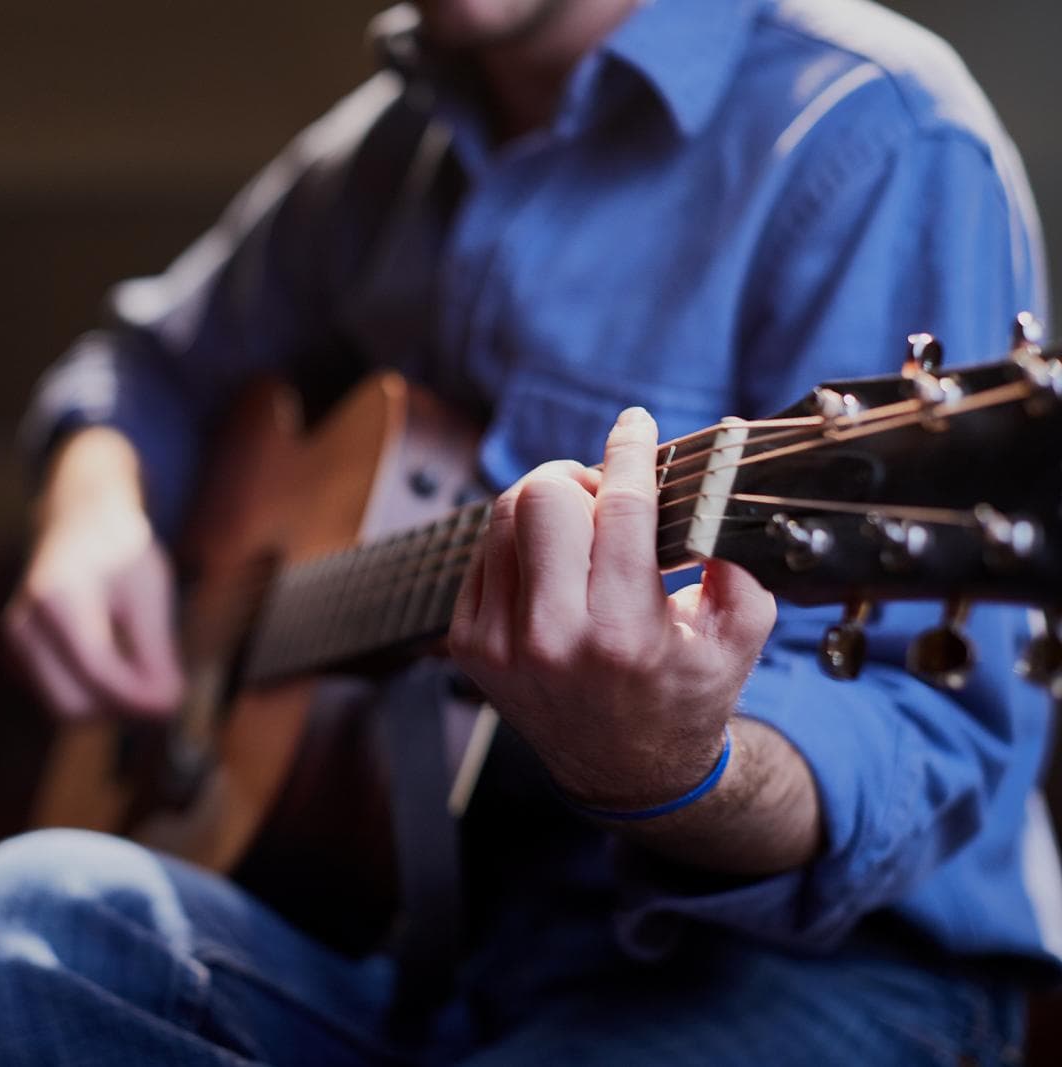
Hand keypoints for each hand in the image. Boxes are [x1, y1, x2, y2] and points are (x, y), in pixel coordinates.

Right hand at [2, 428, 184, 719]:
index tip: (175, 704)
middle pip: (74, 703)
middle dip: (122, 708)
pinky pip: (59, 699)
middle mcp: (23, 623)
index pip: (95, 668)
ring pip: (65, 709)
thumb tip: (168, 707)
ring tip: (145, 676)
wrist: (77, 522)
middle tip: (167, 693)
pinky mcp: (17, 659)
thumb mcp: (149, 590)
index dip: (137, 696)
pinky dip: (93, 697)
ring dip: (109, 707)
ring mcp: (14, 644)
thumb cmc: (117, 550)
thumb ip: (156, 650)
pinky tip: (119, 667)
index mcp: (54, 595)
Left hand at [448, 407, 776, 810]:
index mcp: (622, 634)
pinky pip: (483, 553)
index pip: (619, 510)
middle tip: (603, 495)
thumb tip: (723, 472)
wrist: (624, 771)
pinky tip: (551, 562)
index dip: (629, 453)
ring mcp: (499, 642)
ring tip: (580, 525)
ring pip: (503, 516)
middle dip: (576, 477)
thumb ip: (740, 557)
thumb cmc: (687, 692)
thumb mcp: (738, 635)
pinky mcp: (468, 644)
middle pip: (541, 498)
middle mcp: (551, 639)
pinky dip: (518, 541)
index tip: (635, 422)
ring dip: (544, 503)